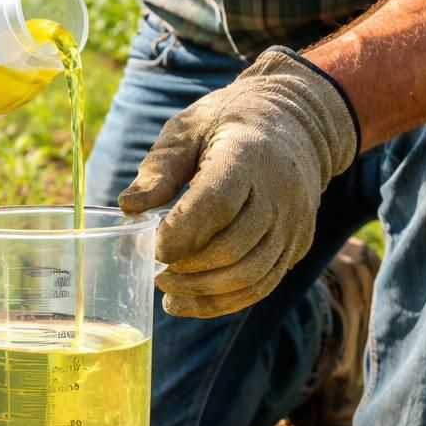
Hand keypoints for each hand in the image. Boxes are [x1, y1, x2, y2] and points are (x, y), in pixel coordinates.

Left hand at [119, 48, 358, 317]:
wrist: (297, 124)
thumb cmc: (230, 123)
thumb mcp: (188, 128)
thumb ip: (159, 168)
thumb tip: (128, 206)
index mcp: (247, 156)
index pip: (216, 205)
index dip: (179, 233)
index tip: (149, 246)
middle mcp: (278, 194)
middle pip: (233, 249)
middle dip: (186, 269)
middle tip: (154, 271)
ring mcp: (292, 224)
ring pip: (249, 276)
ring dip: (202, 292)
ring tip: (166, 290)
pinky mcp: (296, 245)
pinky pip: (261, 286)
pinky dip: (223, 302)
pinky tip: (189, 301)